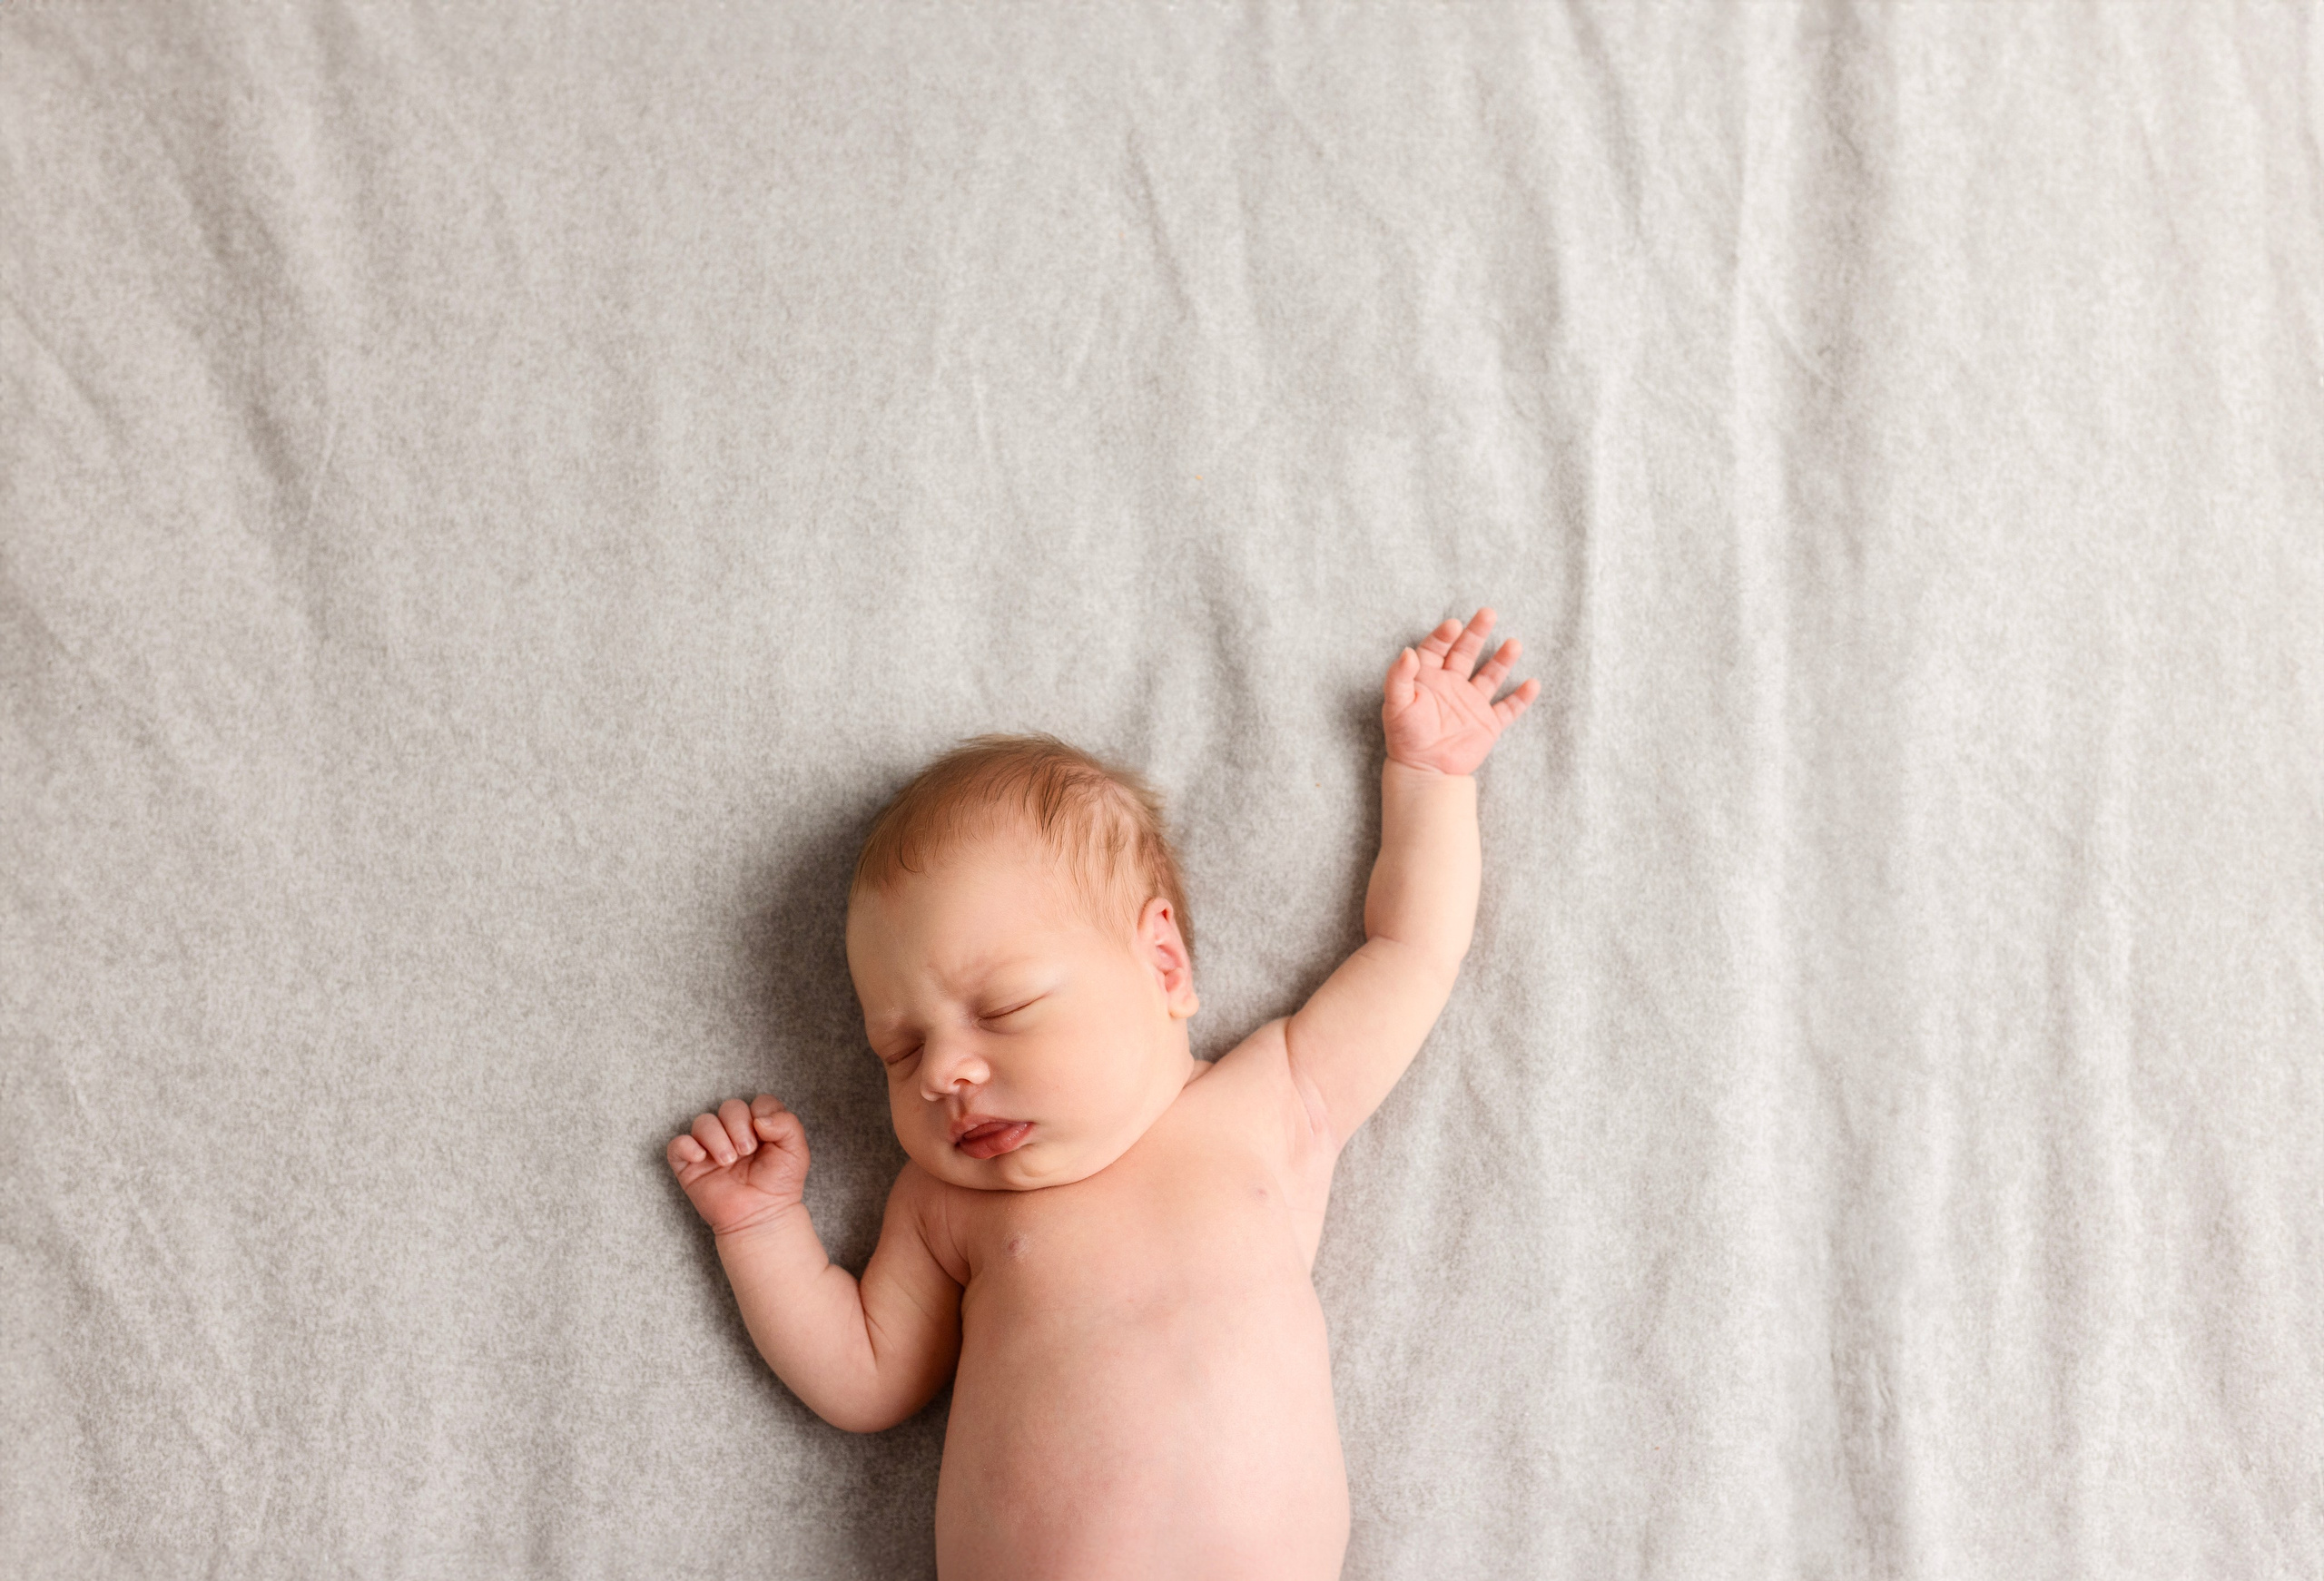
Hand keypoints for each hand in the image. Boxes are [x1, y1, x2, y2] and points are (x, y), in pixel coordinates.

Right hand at [667, 1094, 810, 1237]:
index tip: (766, 1136)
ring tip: (728, 1161)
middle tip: (746, 1151)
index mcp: (759, 1125)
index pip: (758, 1102)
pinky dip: (686, 1146)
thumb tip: (759, 1119)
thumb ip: (787, 1124)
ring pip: (703, 1121)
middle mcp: (734, 1132)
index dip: (761, 1113)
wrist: (761, 1216)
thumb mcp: (796, 1151)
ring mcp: (711, 1148)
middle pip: (730, 1107)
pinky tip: (701, 1158)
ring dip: (716, 1138)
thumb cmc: (779, 1184)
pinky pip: (677, 1145)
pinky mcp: (691, 1165)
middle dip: (738, 1126)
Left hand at [1381, 608, 1539, 774]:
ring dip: (1502, 660)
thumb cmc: (1405, 738)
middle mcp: (1452, 686)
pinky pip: (1508, 709)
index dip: (1445, 635)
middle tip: (1488, 613)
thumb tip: (1407, 651)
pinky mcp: (1487, 724)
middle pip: (1466, 652)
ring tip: (1514, 643)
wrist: (1424, 771)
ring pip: (1490, 675)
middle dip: (1477, 633)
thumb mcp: (1395, 705)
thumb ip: (1399, 677)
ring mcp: (1471, 704)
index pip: (1437, 648)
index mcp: (1428, 678)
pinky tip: (1532, 684)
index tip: (1453, 625)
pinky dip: (1521, 698)